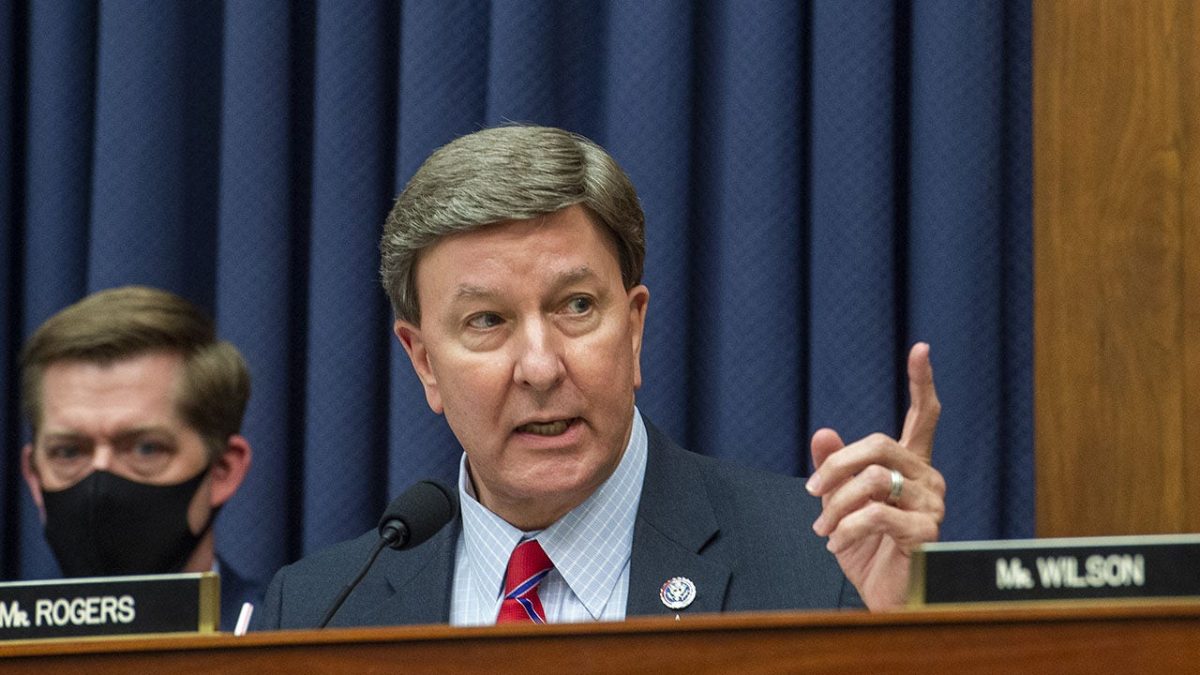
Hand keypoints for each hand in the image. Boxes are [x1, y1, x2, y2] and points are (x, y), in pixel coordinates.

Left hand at [805, 342, 945, 609]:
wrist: (884, 600)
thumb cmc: (868, 552)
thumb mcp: (840, 507)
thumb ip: (835, 470)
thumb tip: (822, 432)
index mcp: (912, 468)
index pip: (923, 417)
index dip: (922, 383)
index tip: (921, 348)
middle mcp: (929, 481)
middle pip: (880, 444)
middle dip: (837, 465)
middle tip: (812, 492)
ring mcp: (933, 506)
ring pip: (874, 479)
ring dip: (836, 504)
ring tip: (823, 529)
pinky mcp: (927, 534)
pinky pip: (878, 514)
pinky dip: (847, 528)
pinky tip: (836, 544)